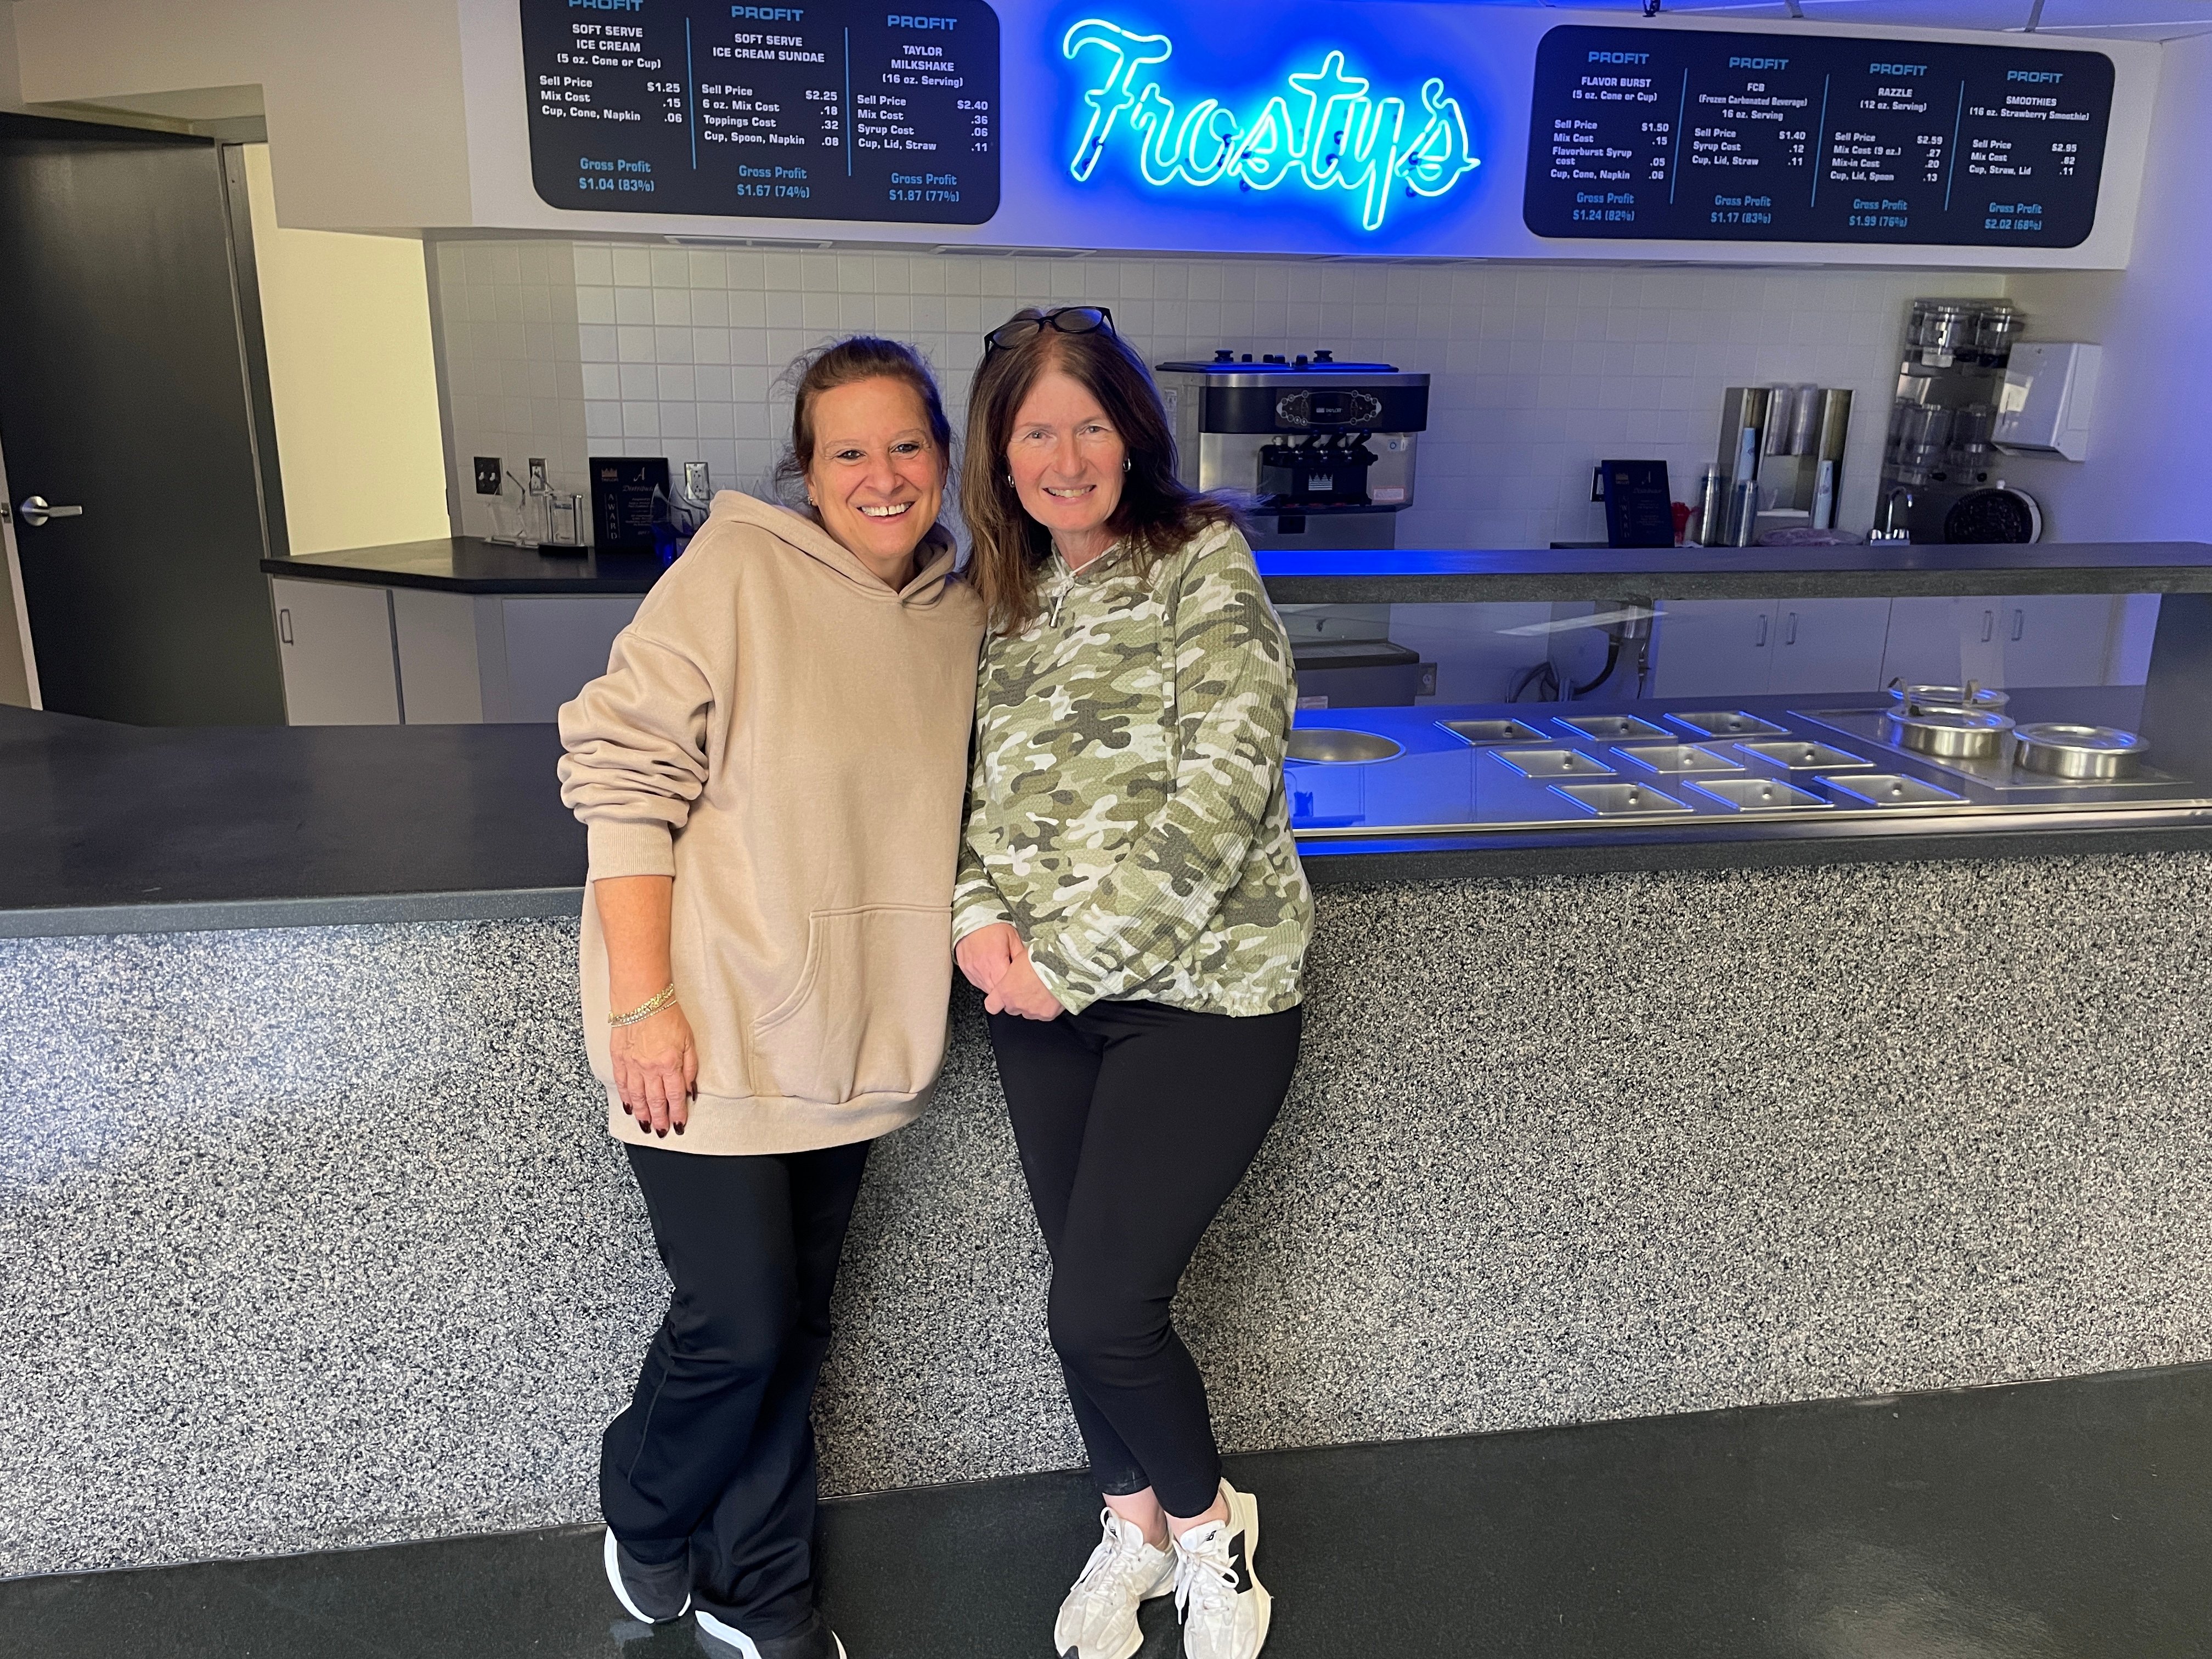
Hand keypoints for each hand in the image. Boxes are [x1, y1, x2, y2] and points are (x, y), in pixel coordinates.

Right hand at [610, 1002, 696, 1137]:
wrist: (642, 998)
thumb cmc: (668, 1015)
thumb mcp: (689, 1041)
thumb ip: (690, 1068)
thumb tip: (690, 1090)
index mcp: (670, 1064)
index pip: (675, 1097)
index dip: (677, 1113)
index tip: (678, 1125)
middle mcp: (650, 1068)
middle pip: (655, 1101)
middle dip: (659, 1119)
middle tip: (660, 1132)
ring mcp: (632, 1064)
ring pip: (637, 1096)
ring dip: (642, 1113)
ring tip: (645, 1125)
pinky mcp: (619, 1058)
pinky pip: (622, 1083)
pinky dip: (625, 1097)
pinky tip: (628, 1106)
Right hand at [956, 922, 1019, 994]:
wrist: (972, 919)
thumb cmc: (993, 927)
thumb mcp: (1013, 937)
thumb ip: (1020, 956)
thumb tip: (1029, 969)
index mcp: (995, 960)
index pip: (1006, 986)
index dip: (1014, 988)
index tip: (1020, 985)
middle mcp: (982, 968)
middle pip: (996, 990)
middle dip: (1005, 990)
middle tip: (1013, 984)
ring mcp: (972, 970)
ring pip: (986, 988)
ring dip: (995, 986)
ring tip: (1002, 976)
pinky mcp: (966, 970)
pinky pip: (978, 983)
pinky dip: (986, 981)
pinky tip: (992, 973)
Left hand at [984, 937, 1065, 1021]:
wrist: (1061, 964)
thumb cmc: (1038, 958)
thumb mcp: (1017, 960)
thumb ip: (1011, 974)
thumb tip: (1012, 975)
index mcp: (1005, 991)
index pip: (991, 1005)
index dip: (996, 1002)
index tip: (1001, 997)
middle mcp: (1016, 1004)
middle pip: (1011, 1009)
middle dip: (1017, 1001)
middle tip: (1027, 988)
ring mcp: (1032, 1011)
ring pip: (1028, 1013)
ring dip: (1031, 1005)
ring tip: (1041, 990)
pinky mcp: (1047, 1014)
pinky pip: (1043, 1014)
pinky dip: (1046, 1007)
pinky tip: (1051, 995)